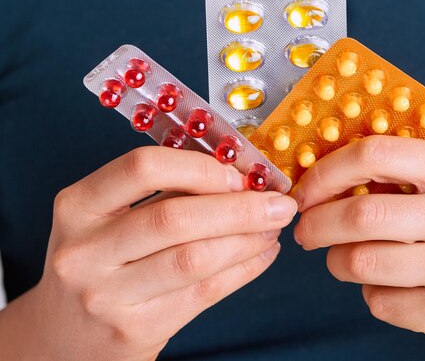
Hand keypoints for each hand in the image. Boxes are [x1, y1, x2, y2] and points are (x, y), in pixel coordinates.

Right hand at [0, 147, 296, 360]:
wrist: (65, 336)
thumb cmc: (100, 263)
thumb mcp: (109, 219)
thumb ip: (165, 194)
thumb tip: (241, 176)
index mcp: (77, 206)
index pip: (141, 168)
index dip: (200, 167)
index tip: (239, 174)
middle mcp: (83, 251)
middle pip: (174, 218)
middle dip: (240, 208)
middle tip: (280, 203)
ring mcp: (105, 296)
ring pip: (194, 259)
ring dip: (247, 240)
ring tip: (274, 228)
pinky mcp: (134, 330)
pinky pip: (205, 294)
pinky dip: (244, 270)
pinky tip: (263, 254)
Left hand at [291, 136, 424, 355]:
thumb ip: (404, 170)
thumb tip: (325, 171)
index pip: (376, 155)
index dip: (328, 170)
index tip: (307, 187)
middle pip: (360, 215)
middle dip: (316, 223)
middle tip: (305, 228)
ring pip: (361, 262)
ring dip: (337, 260)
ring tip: (343, 256)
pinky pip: (380, 302)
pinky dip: (370, 292)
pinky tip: (386, 284)